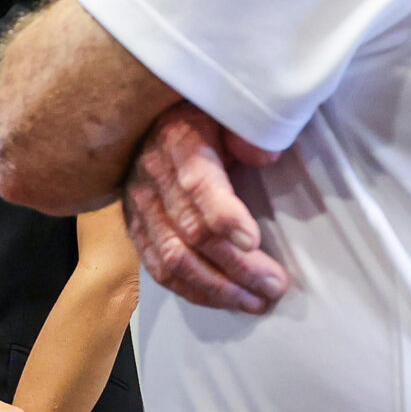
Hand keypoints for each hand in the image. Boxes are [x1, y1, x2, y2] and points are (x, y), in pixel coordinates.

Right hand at [123, 103, 289, 312]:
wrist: (157, 114)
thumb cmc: (208, 115)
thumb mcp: (229, 110)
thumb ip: (249, 130)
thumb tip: (264, 157)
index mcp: (178, 139)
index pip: (197, 182)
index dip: (224, 214)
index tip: (253, 240)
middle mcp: (152, 174)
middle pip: (190, 231)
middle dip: (236, 264)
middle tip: (274, 284)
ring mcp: (140, 204)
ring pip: (173, 258)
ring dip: (217, 288)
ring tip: (256, 301)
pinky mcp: (136, 226)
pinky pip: (158, 268)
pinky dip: (193, 290)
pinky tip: (225, 300)